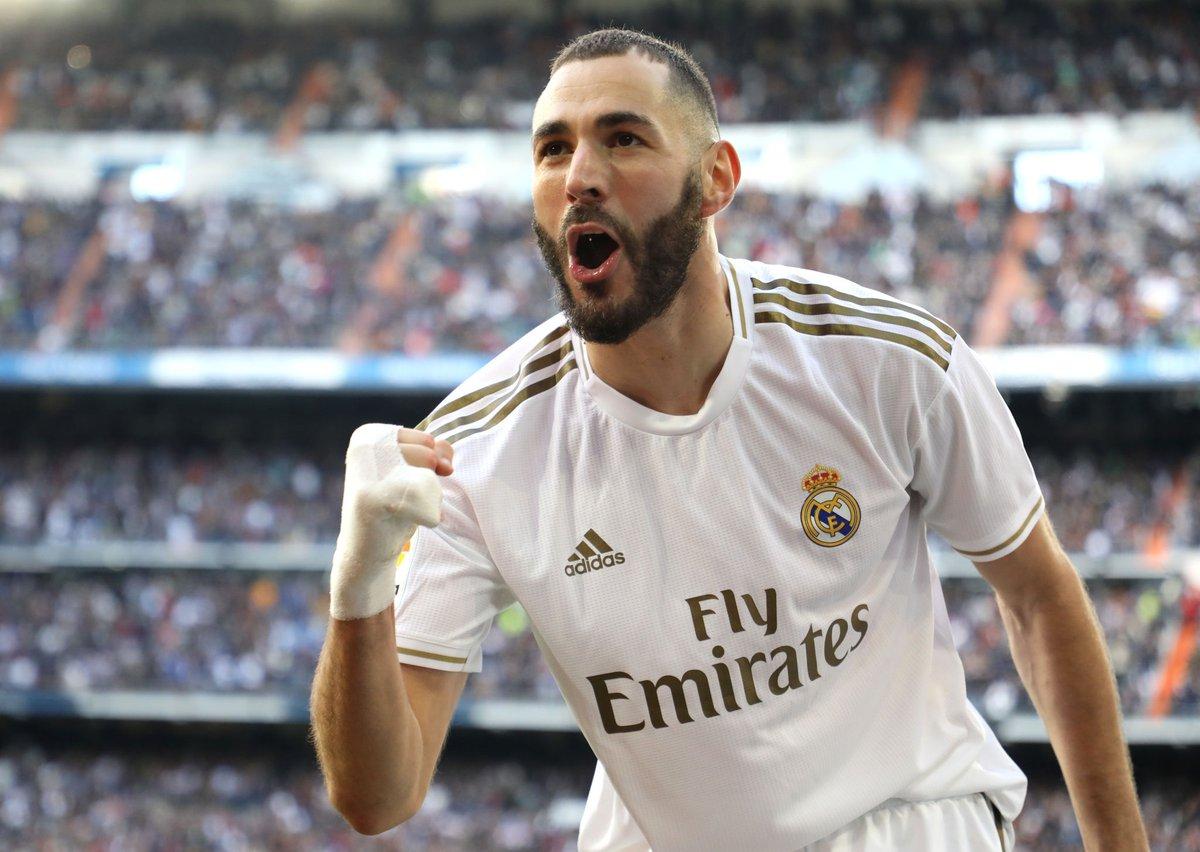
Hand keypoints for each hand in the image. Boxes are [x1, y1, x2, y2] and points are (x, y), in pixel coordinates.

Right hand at [329, 424, 454, 619]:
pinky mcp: (372, 499)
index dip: (430, 464)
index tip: (410, 480)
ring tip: (401, 510)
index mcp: (368, 435)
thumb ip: (434, 452)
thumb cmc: (392, 505)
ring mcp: (366, 472)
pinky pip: (424, 499)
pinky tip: (403, 522)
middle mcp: (362, 448)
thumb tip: (445, 456)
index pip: (428, 440)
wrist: (365, 551)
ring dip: (427, 500)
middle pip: (429, 457)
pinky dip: (426, 516)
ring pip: (428, 478)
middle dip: (429, 482)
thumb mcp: (413, 470)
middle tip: (403, 499)